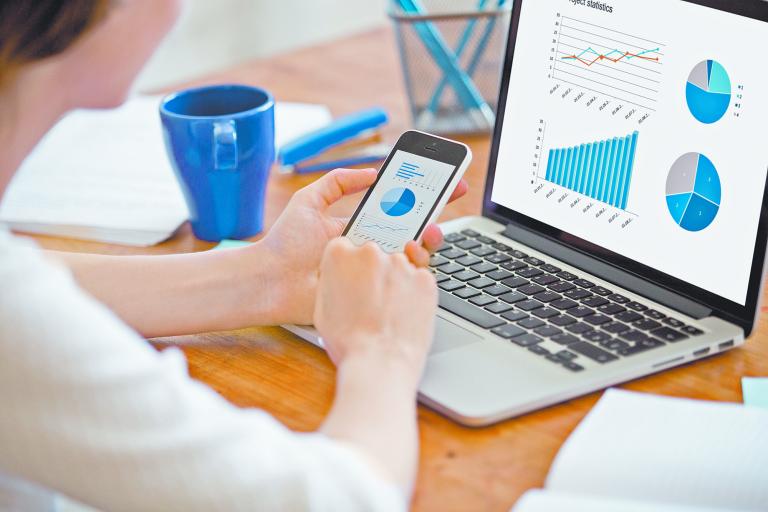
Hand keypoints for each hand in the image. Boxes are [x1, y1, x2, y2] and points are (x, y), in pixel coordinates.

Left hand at [260, 168, 466, 324]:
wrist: (270, 281)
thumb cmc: (285, 243)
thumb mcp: (308, 200)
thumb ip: (337, 182)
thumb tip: (373, 173)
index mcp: (359, 226)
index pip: (396, 208)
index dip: (420, 194)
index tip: (442, 180)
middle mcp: (370, 247)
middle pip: (412, 228)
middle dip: (434, 211)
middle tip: (449, 196)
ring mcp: (373, 269)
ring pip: (412, 253)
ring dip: (429, 238)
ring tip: (432, 228)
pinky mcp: (372, 290)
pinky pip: (400, 278)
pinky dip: (414, 264)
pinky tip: (414, 251)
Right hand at [314, 238, 437, 376]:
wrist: (380, 362)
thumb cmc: (349, 342)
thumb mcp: (322, 308)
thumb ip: (332, 281)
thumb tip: (340, 276)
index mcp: (339, 255)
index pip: (344, 247)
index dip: (349, 266)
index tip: (353, 279)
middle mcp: (370, 252)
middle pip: (373, 254)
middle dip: (372, 272)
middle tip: (371, 299)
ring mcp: (400, 263)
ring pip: (398, 266)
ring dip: (395, 282)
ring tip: (388, 311)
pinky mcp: (424, 278)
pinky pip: (419, 279)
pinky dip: (414, 292)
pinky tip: (404, 312)